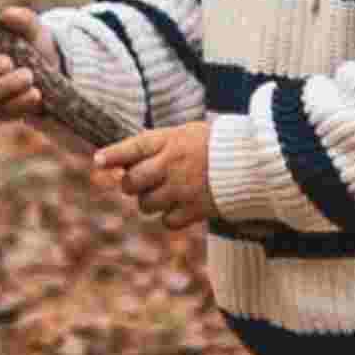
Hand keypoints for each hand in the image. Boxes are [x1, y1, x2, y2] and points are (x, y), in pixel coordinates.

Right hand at [0, 7, 55, 130]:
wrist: (52, 71)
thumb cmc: (32, 44)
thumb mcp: (33, 29)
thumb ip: (23, 19)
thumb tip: (8, 15)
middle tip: (9, 62)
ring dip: (7, 85)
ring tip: (29, 76)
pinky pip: (3, 111)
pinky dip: (20, 103)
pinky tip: (35, 94)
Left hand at [93, 118, 216, 223]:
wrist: (256, 163)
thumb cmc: (218, 145)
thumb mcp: (188, 134)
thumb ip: (160, 146)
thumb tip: (130, 161)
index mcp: (170, 141)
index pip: (133, 147)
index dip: (114, 155)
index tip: (98, 161)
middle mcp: (172, 165)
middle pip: (132, 182)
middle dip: (130, 185)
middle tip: (137, 183)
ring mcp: (183, 189)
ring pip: (146, 204)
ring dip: (149, 201)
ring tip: (165, 193)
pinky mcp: (195, 210)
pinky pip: (167, 221)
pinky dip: (170, 217)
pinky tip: (180, 206)